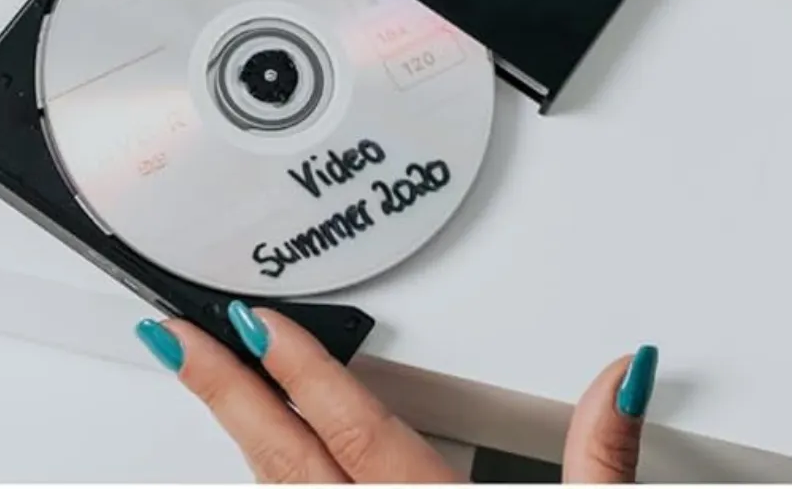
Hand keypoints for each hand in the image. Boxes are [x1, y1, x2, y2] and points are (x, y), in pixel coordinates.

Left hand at [136, 302, 656, 482]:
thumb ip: (599, 454)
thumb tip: (616, 375)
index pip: (355, 425)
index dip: (299, 366)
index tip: (253, 320)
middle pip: (287, 462)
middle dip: (227, 394)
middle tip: (175, 341)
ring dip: (241, 450)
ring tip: (206, 394)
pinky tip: (255, 482)